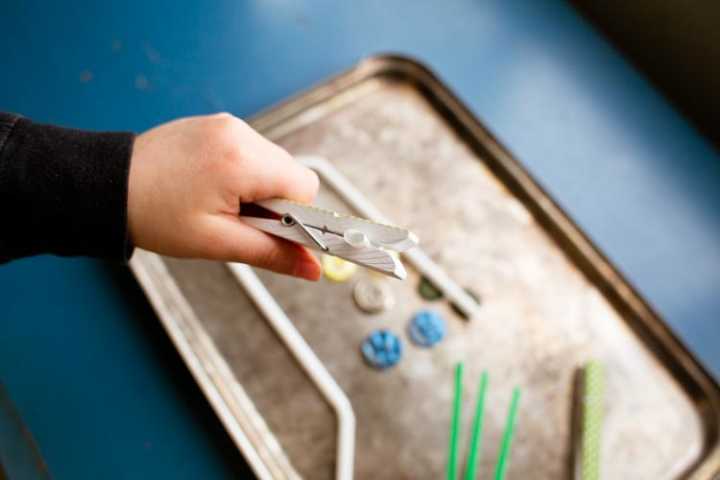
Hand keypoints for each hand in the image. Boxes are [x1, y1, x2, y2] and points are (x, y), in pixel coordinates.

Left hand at [127, 113, 321, 279]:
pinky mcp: (218, 124)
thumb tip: (314, 269)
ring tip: (220, 204)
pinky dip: (245, 173)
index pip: (305, 188)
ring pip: (273, 163)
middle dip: (276, 204)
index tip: (273, 234)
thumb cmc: (156, 216)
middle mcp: (240, 134)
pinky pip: (252, 151)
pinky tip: (214, 187)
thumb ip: (272, 253)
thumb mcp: (216, 242)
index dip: (297, 217)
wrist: (108, 186)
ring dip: (260, 188)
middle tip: (238, 221)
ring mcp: (229, 125)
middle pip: (291, 174)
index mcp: (243, 162)